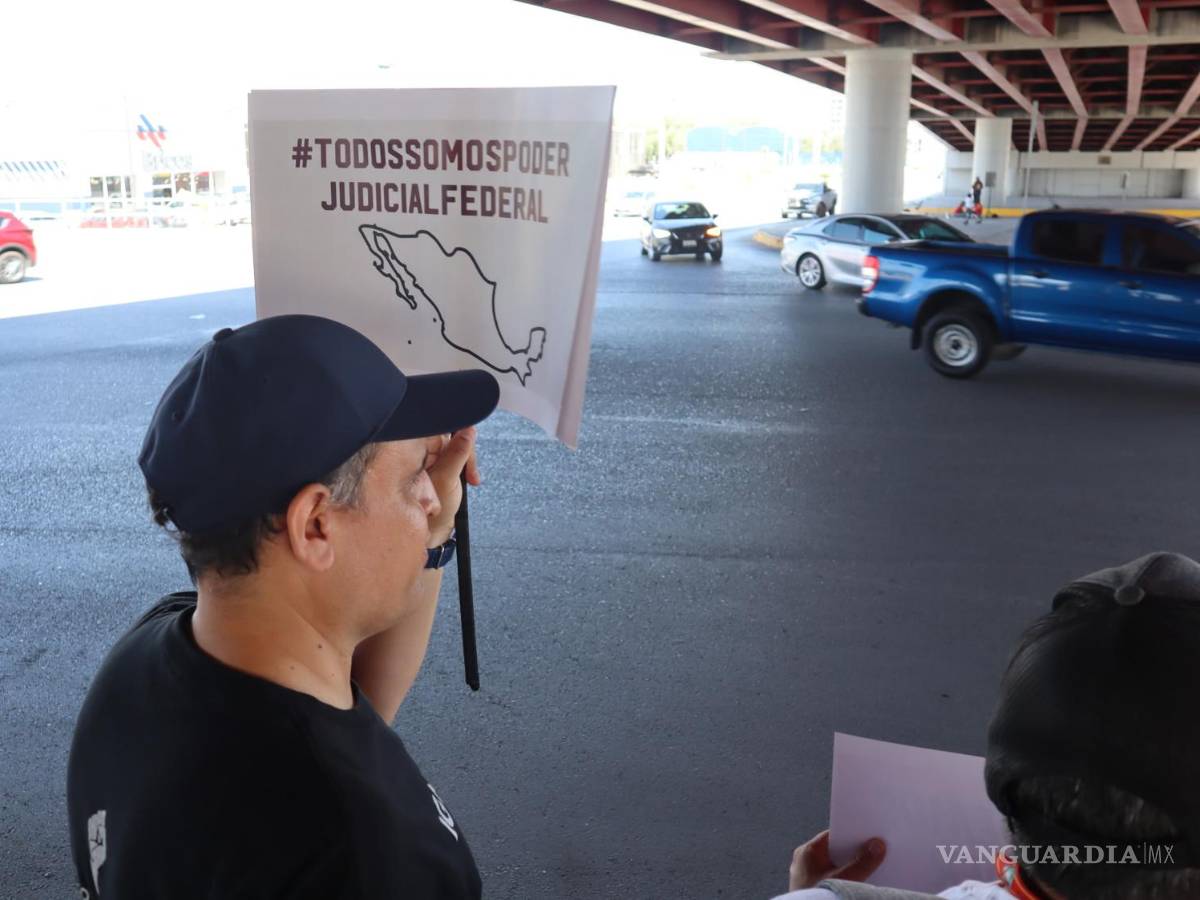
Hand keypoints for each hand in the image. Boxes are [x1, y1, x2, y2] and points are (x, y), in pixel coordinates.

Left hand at [425, 427, 480, 544]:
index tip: (470, 444)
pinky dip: (467, 465)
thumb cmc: (434, 509)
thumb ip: (458, 453)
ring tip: (472, 479)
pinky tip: (471, 479)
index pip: (441, 429)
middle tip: (471, 472)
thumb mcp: (449, 478)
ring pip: (457, 446)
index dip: (458, 434)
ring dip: (468, 461)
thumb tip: (468, 430)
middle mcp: (422, 451)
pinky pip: (459, 456)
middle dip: (466, 452)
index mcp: (415, 449)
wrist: (434, 532)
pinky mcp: (441, 466)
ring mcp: (432, 459)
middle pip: (451, 435)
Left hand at [789, 830, 885, 890]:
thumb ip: (862, 863)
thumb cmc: (818, 899)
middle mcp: (804, 863)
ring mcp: (807, 878)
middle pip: (834, 851)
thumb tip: (878, 846)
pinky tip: (860, 885)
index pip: (832, 836)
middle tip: (875, 849)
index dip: (851, 833)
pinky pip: (831, 880)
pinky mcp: (812, 891)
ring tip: (872, 868)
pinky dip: (844, 880)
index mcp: (806, 852)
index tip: (869, 833)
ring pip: (833, 867)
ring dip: (849, 868)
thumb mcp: (845, 880)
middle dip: (853, 852)